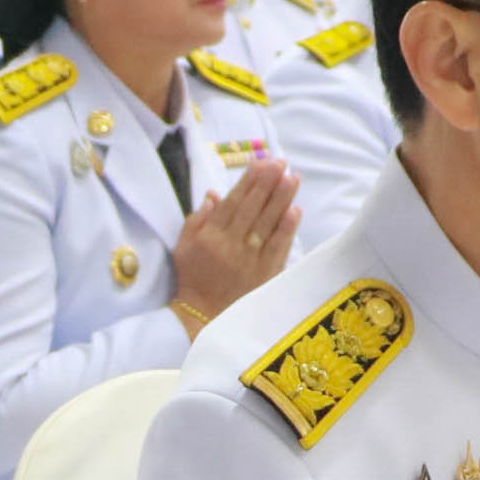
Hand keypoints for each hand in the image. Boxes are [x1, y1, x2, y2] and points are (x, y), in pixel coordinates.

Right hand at [167, 154, 298, 325]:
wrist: (204, 318)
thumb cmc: (192, 280)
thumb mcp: (184, 248)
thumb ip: (197, 219)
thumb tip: (214, 195)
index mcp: (210, 236)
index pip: (233, 201)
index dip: (249, 180)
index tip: (262, 162)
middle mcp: (231, 245)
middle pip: (254, 208)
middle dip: (269, 183)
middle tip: (282, 163)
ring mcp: (250, 260)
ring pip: (268, 223)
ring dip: (282, 199)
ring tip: (293, 178)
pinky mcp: (265, 275)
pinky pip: (278, 248)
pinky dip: (287, 229)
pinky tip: (296, 210)